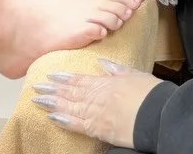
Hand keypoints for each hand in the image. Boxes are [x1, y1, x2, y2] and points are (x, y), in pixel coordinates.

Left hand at [32, 60, 161, 149]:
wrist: (157, 114)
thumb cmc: (149, 93)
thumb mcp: (133, 74)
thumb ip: (116, 69)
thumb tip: (103, 63)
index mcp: (105, 82)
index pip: (78, 80)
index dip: (62, 78)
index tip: (49, 76)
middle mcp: (97, 97)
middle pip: (70, 93)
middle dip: (51, 90)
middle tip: (35, 87)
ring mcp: (96, 114)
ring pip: (69, 107)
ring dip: (52, 103)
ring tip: (37, 101)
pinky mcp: (98, 129)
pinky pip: (77, 124)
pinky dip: (63, 120)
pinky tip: (52, 117)